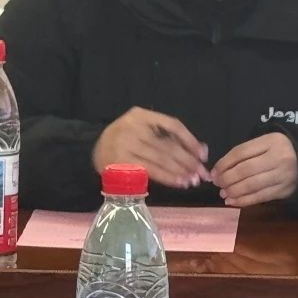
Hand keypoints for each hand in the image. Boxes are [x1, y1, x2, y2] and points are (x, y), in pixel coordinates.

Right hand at [92, 107, 209, 189]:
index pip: (172, 124)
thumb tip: (200, 150)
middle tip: (203, 174)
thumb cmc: (125, 140)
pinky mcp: (121, 162)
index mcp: (141, 115)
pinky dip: (167, 177)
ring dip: (180, 171)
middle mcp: (133, 126)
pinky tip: (179, 182)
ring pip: (161, 159)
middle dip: (189, 161)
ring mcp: (125, 144)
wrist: (94, 150)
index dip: (190, 140)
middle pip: (168, 145)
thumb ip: (168, 137)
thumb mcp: (142, 128)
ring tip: (193, 180)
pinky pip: (150, 171)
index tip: (203, 154)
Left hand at [210, 132, 297, 206]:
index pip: (242, 152)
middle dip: (227, 178)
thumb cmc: (279, 149)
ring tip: (223, 193)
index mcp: (270, 142)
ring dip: (234, 191)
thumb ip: (245, 153)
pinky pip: (261, 197)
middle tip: (217, 184)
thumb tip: (220, 169)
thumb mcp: (265, 142)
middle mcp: (278, 158)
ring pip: (252, 185)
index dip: (224, 163)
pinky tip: (233, 201)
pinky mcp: (284, 190)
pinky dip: (244, 201)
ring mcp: (282, 176)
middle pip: (246, 170)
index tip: (214, 172)